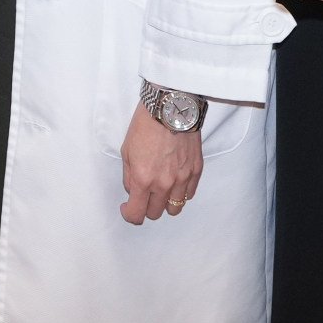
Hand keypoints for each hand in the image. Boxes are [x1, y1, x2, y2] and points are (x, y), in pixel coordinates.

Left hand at [118, 102, 203, 222]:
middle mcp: (164, 184)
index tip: (127, 208)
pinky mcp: (196, 171)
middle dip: (146, 207)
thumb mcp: (126, 151)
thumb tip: (133, 190)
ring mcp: (182, 179)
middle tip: (143, 195)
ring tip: (161, 191)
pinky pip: (189, 194)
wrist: (171, 107)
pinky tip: (174, 182)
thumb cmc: (146, 125)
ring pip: (175, 209)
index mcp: (143, 179)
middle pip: (155, 213)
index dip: (130, 215)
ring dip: (165, 204)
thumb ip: (129, 177)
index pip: (136, 214)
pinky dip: (180, 193)